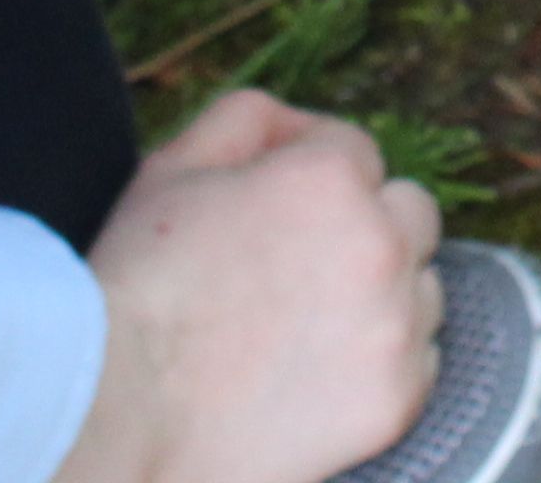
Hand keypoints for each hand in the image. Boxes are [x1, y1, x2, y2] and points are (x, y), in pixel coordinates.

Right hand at [51, 91, 443, 482]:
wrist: (117, 419)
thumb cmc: (134, 293)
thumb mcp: (172, 169)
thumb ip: (248, 120)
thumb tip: (296, 127)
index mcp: (328, 179)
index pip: (355, 150)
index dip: (311, 176)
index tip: (274, 216)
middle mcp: (378, 245)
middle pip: (410, 213)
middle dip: (367, 226)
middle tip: (300, 268)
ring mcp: (394, 327)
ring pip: (423, 288)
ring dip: (383, 295)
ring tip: (307, 326)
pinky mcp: (396, 399)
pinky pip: (421, 362)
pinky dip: (384, 363)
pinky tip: (321, 372)